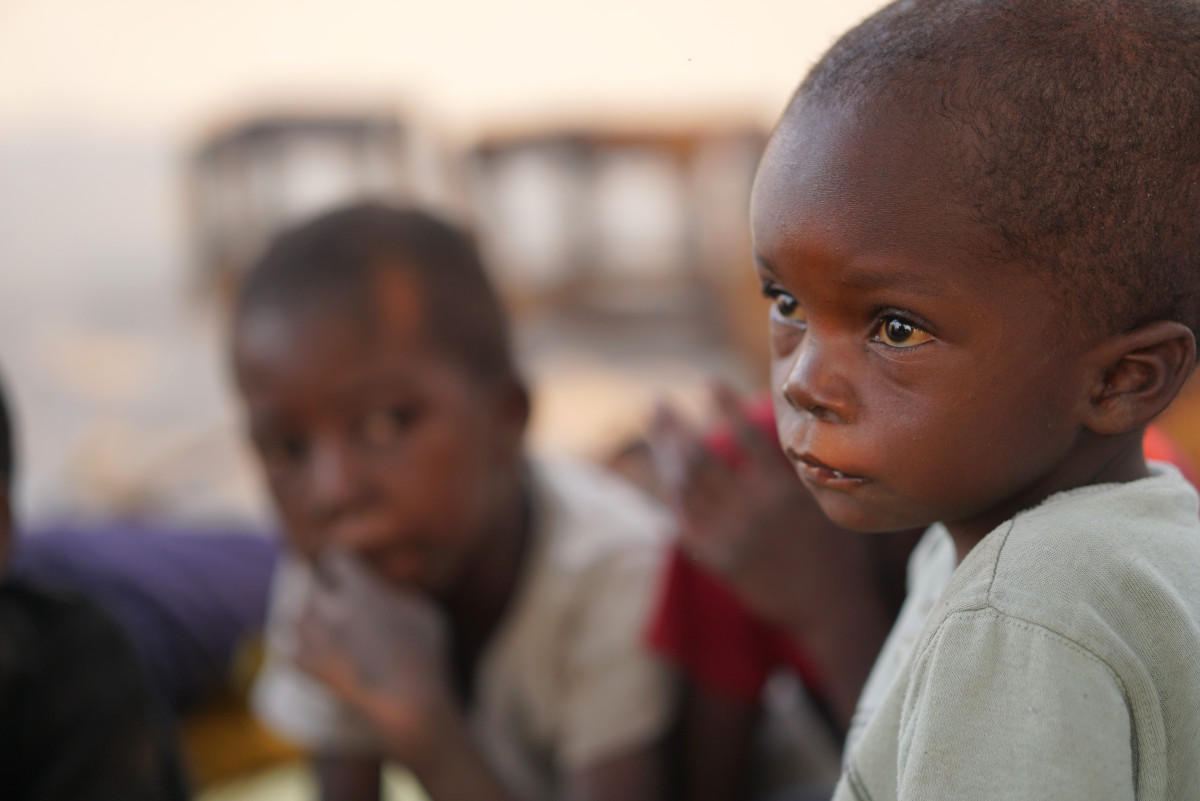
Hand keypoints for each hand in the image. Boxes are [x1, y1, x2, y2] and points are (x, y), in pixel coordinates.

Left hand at [295, 549, 456, 769]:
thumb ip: (399, 594)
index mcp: (361, 591)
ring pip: (298, 616)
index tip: (350, 567)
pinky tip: (317, 651)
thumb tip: (385, 588)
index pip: (336, 558)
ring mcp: (317, 642)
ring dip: (311, 616)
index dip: (343, 562)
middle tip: (337, 593)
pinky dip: (301, 648)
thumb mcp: (425, 613)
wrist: (410, 704)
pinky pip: (291, 650)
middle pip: (312, 583)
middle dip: (325, 587)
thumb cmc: (425, 655)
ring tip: (327, 623)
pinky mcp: (311, 670)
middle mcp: (332, 611)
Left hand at [649, 385, 883, 630]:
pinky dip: (673, 499)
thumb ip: (802, 469)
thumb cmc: (835, 550)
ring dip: (665, 457)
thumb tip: (785, 427)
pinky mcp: (719, 561)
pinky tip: (666, 480)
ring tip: (657, 434)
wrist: (829, 606)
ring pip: (685, 488)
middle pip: (700, 459)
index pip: (748, 437)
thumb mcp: (827, 501)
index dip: (726, 406)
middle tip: (657, 404)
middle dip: (673, 428)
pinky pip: (684, 523)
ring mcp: (732, 537)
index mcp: (783, 491)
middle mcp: (753, 510)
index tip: (709, 380)